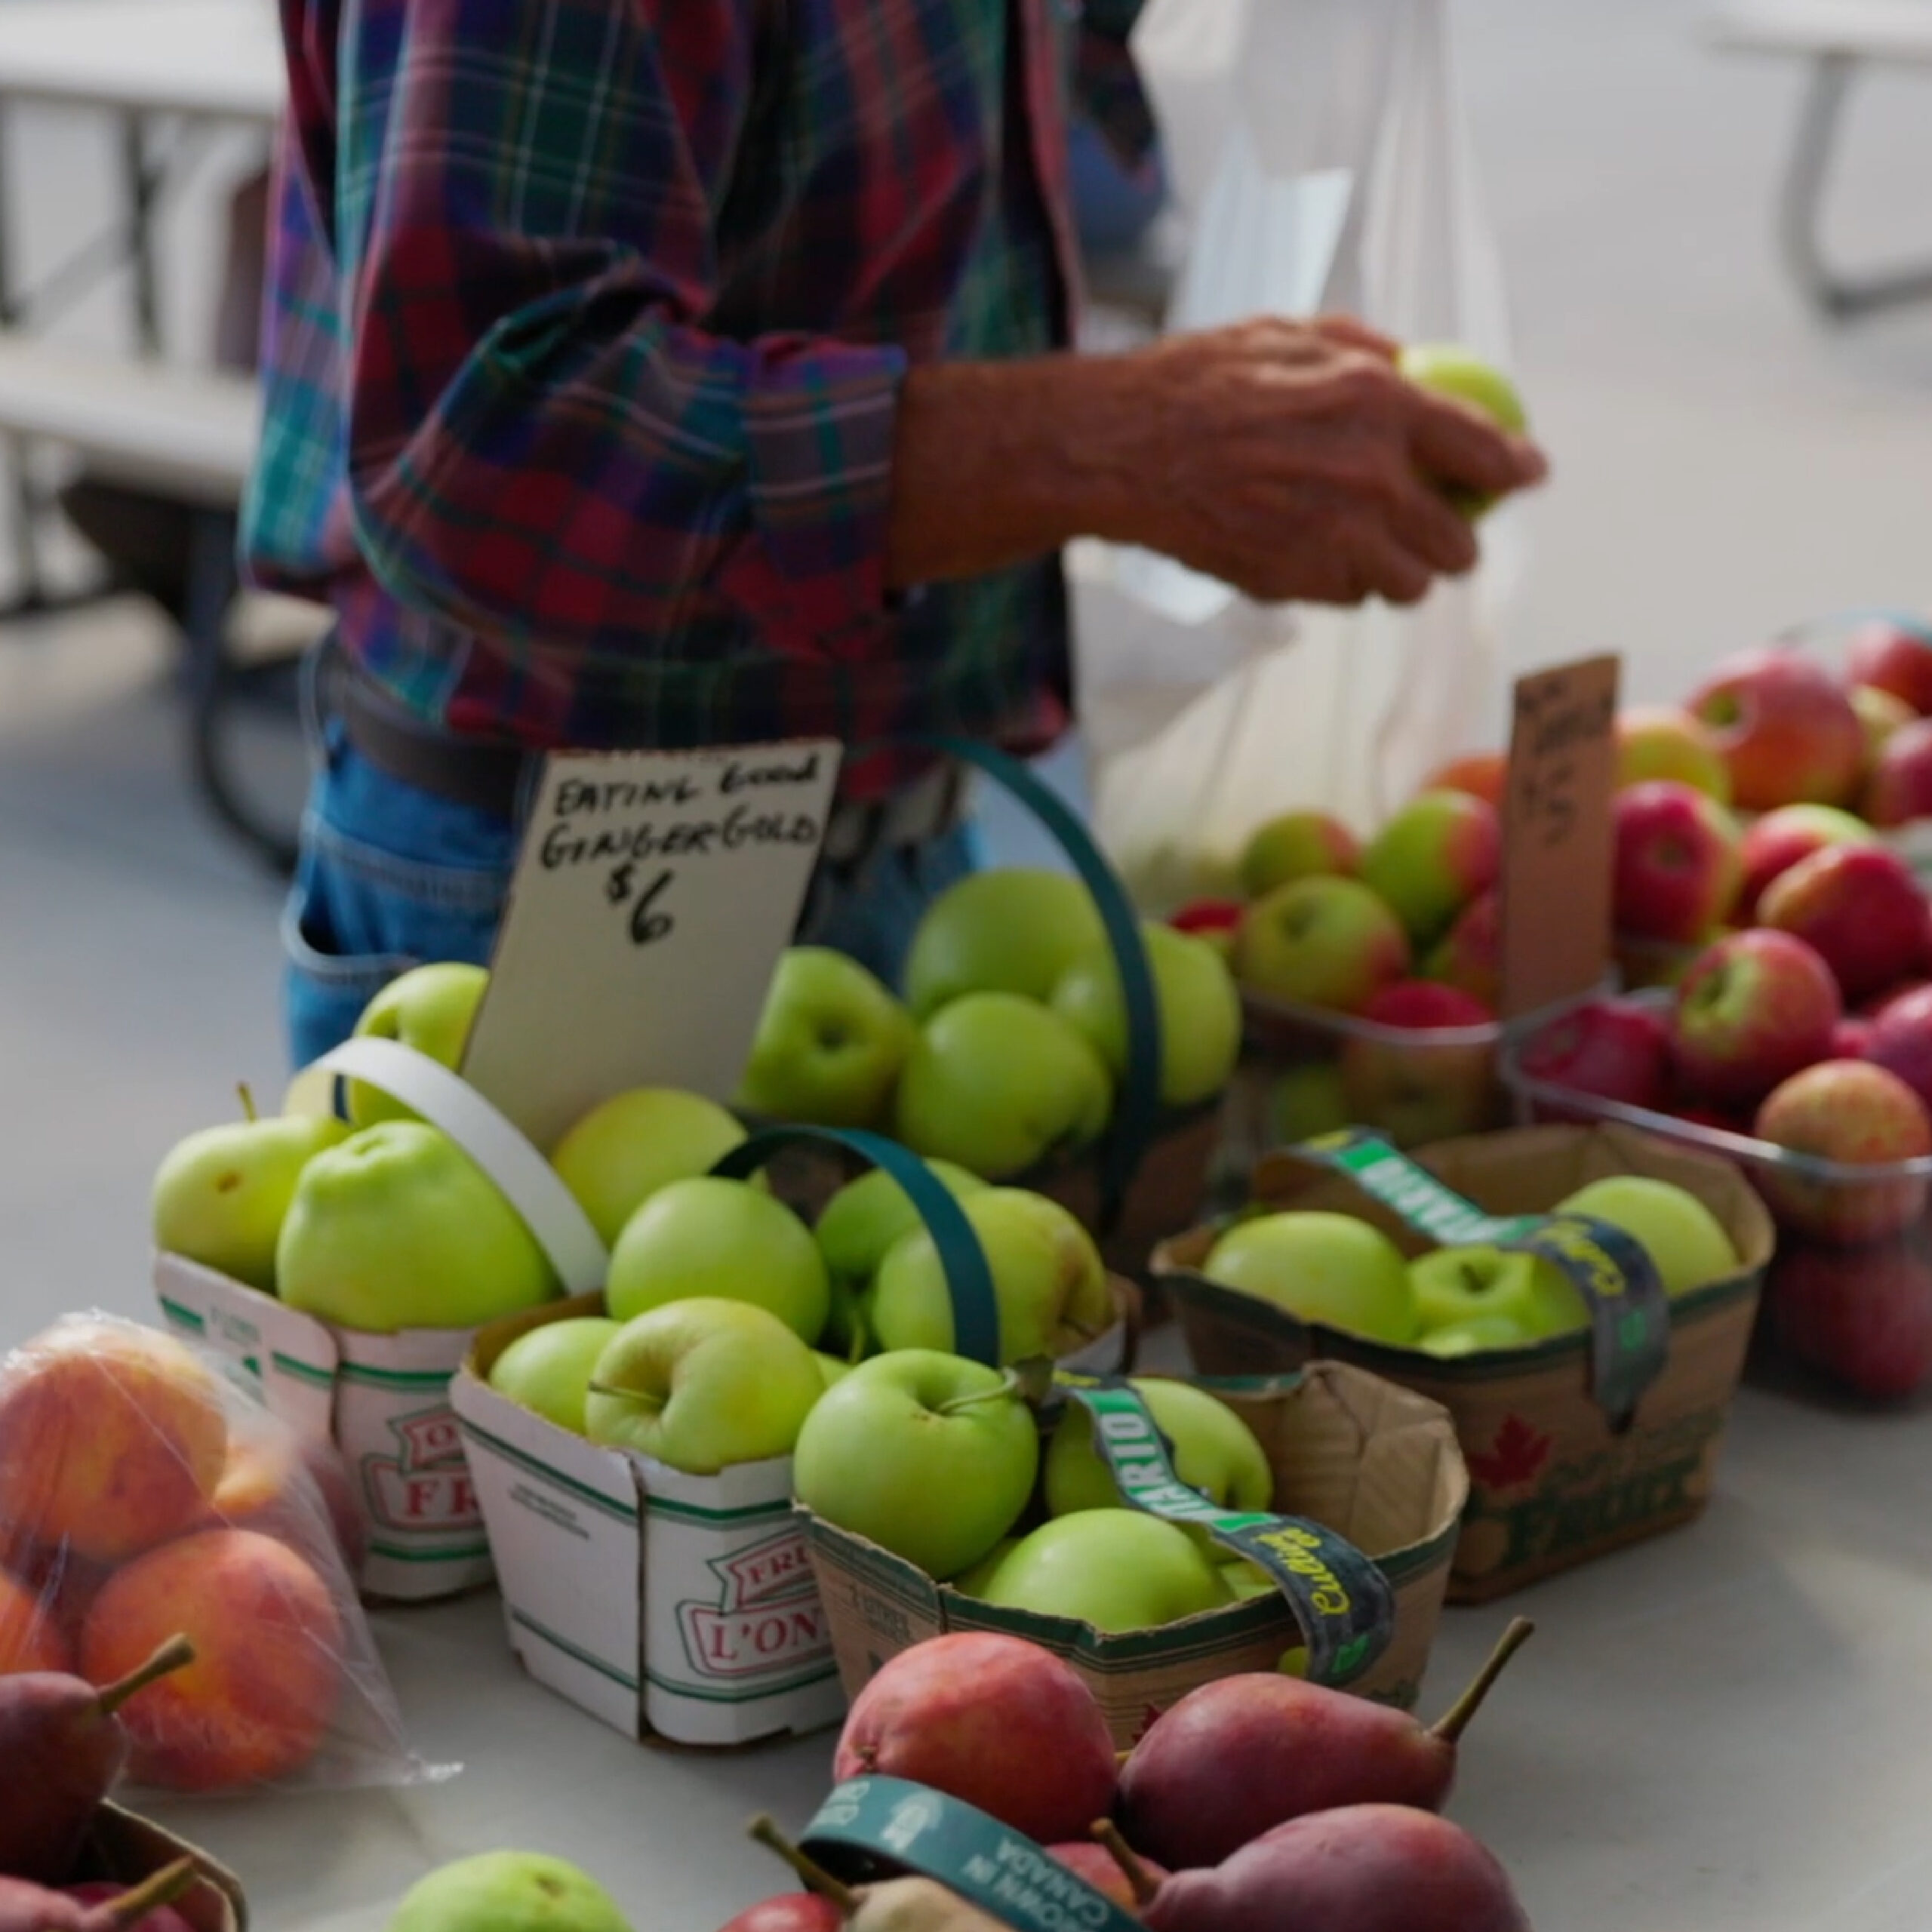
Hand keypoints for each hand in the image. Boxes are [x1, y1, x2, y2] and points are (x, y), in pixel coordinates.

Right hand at [1109, 315, 1547, 605]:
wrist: (1121, 451)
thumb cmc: (1194, 383)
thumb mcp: (1287, 333)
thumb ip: (1361, 352)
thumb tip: (1411, 365)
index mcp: (1379, 403)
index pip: (1483, 448)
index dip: (1516, 467)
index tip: (1527, 475)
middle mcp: (1371, 477)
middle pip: (1459, 540)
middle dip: (1455, 538)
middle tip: (1437, 528)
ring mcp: (1335, 539)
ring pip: (1410, 583)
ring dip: (1400, 571)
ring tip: (1369, 548)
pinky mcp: (1297, 583)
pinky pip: (1349, 598)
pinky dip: (1343, 583)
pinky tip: (1310, 552)